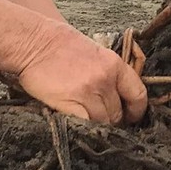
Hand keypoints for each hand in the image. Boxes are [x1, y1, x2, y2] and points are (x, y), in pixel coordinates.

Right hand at [12, 20, 146, 123]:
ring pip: (103, 122)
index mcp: (114, 64)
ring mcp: (88, 92)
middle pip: (118, 113)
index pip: (138, 94)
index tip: (131, 117)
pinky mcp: (69, 103)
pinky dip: (82, 128)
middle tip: (103, 122)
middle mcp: (105, 78)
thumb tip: (117, 96)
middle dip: (113, 121)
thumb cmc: (59, 45)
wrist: (32, 41)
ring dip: (96, 126)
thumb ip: (109, 73)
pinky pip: (84, 125)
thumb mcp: (94, 52)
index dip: (137, 111)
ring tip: (86, 122)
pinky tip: (75, 123)